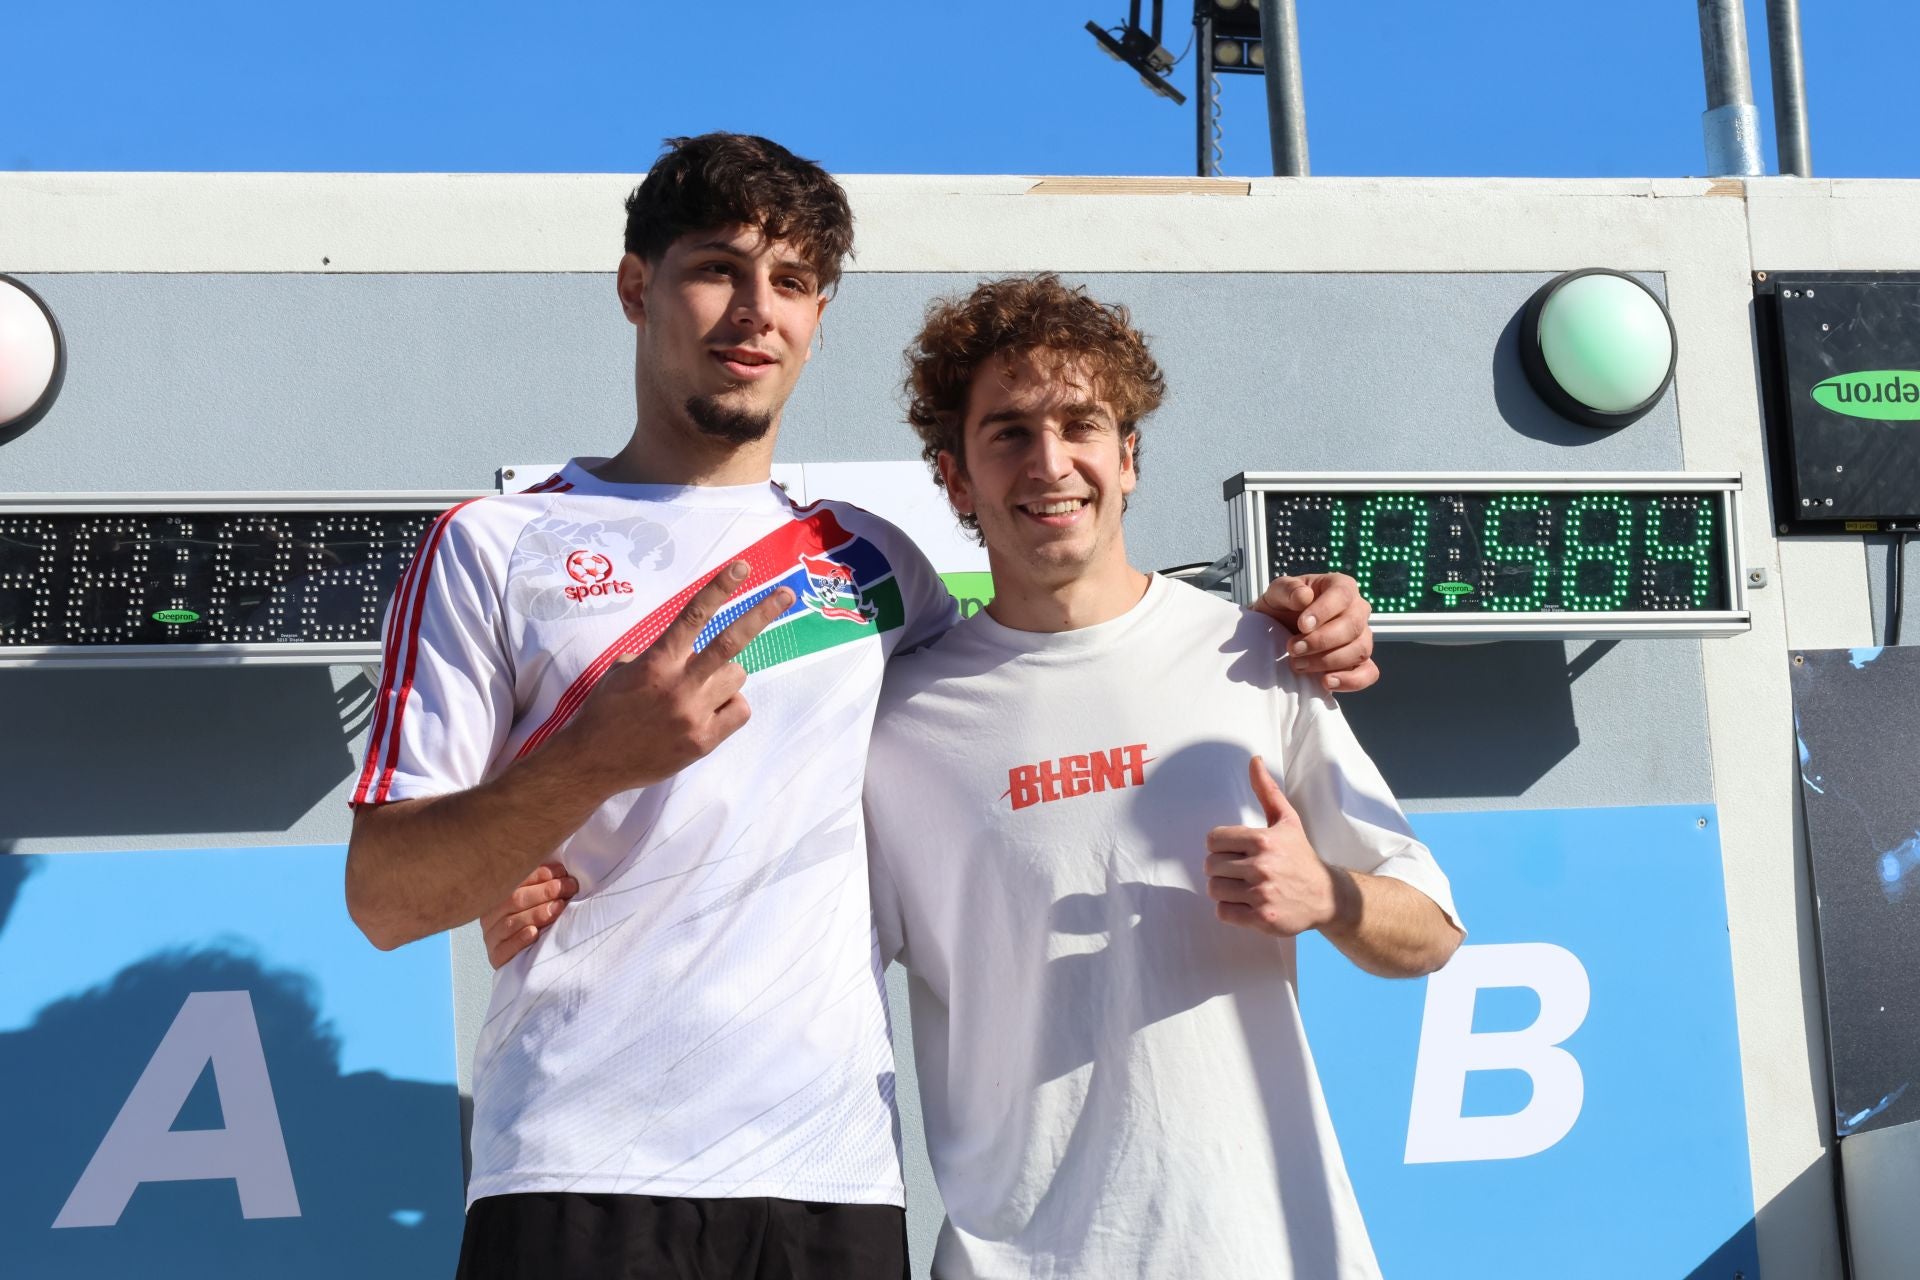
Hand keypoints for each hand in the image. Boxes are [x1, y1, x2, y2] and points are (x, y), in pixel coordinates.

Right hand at [481, 862, 577, 967]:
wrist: (532, 961)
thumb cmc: (540, 921)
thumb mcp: (540, 900)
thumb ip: (545, 884)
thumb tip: (562, 869)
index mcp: (498, 896)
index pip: (516, 880)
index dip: (540, 874)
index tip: (563, 872)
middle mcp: (491, 915)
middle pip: (514, 899)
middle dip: (545, 891)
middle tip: (569, 887)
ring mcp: (492, 937)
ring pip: (511, 922)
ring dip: (537, 913)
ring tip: (558, 907)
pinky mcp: (496, 958)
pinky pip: (505, 949)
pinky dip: (520, 940)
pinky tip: (534, 933)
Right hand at [556, 561, 793, 792]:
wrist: (593, 761)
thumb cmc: (607, 710)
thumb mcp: (622, 671)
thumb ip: (656, 655)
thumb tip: (686, 649)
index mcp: (657, 661)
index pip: (693, 616)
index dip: (719, 588)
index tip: (742, 567)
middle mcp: (678, 684)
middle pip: (730, 642)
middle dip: (761, 614)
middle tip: (786, 595)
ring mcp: (693, 714)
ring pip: (737, 677)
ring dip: (725, 678)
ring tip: (698, 693)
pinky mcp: (703, 741)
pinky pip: (740, 710)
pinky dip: (730, 707)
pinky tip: (708, 714)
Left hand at [1205, 757, 1340, 936]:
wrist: (1326, 896)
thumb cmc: (1300, 856)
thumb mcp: (1287, 820)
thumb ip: (1267, 791)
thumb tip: (1254, 760)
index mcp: (1263, 840)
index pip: (1213, 840)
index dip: (1220, 846)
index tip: (1235, 851)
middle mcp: (1262, 866)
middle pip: (1210, 866)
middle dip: (1221, 868)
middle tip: (1239, 871)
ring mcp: (1261, 894)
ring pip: (1214, 889)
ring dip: (1224, 890)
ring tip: (1243, 887)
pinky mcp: (1262, 918)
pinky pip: (1223, 913)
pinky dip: (1230, 910)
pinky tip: (1247, 903)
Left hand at [1252, 572, 1377, 692]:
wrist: (1277, 632)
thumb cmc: (1281, 608)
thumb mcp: (1276, 593)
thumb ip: (1287, 589)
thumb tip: (1304, 596)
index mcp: (1341, 587)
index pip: (1342, 595)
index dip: (1324, 611)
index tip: (1302, 625)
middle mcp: (1357, 610)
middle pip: (1353, 626)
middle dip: (1322, 641)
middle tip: (1293, 649)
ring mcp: (1362, 637)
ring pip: (1360, 650)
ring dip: (1328, 661)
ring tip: (1298, 665)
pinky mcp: (1360, 662)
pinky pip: (1369, 673)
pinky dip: (1351, 680)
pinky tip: (1326, 682)